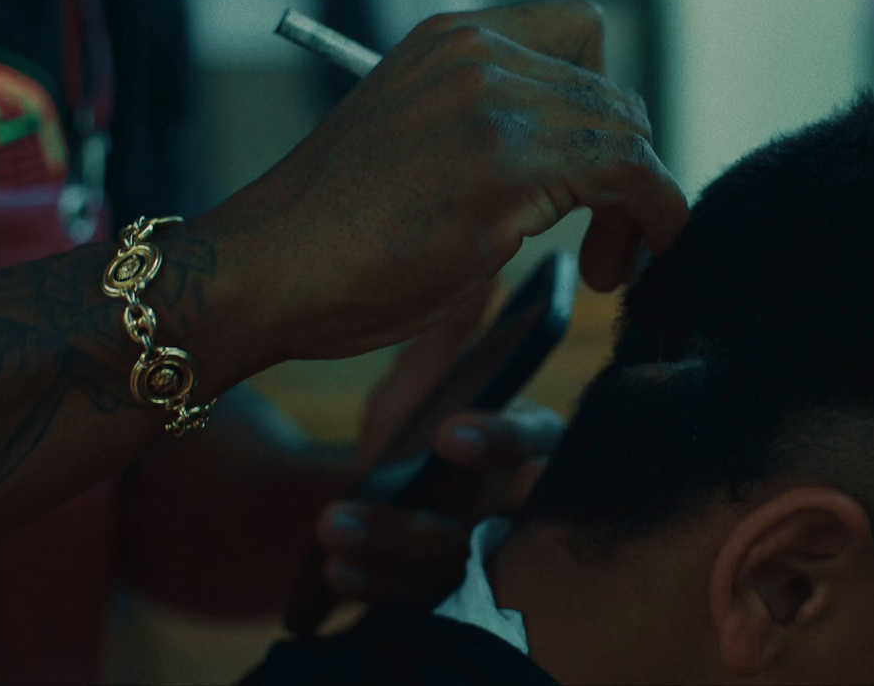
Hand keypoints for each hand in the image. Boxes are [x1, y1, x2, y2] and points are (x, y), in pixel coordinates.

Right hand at [189, 0, 687, 373]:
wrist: (265, 269)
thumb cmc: (333, 233)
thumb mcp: (422, 143)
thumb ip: (496, 130)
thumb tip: (583, 170)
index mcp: (451, 39)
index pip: (582, 30)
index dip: (604, 104)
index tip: (592, 173)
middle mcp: (475, 54)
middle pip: (613, 91)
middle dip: (627, 168)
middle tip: (605, 244)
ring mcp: (490, 104)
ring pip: (629, 131)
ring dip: (640, 204)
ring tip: (609, 267)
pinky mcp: (504, 166)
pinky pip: (629, 173)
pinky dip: (655, 216)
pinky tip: (628, 261)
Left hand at [315, 284, 564, 606]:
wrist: (375, 507)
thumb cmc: (415, 440)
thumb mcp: (425, 389)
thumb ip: (448, 342)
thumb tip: (478, 269)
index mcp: (532, 451)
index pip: (541, 444)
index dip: (503, 442)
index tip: (449, 433)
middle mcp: (520, 514)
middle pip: (500, 525)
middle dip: (439, 517)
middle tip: (375, 508)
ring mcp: (484, 567)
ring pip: (450, 567)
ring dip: (391, 545)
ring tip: (332, 527)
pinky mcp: (448, 604)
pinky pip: (418, 606)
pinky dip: (376, 585)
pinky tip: (335, 566)